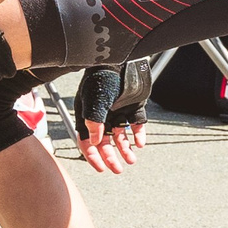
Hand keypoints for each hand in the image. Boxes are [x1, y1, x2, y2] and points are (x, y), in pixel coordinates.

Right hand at [75, 60, 152, 174]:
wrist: (122, 58)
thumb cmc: (103, 77)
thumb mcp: (95, 101)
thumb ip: (94, 121)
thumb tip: (95, 142)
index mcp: (87, 114)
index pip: (87, 139)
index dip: (92, 155)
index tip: (100, 169)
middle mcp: (102, 114)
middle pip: (104, 141)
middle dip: (111, 156)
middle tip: (118, 169)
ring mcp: (118, 110)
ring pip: (120, 135)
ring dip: (125, 148)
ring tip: (132, 160)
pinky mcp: (134, 106)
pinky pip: (136, 124)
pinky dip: (138, 134)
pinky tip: (140, 143)